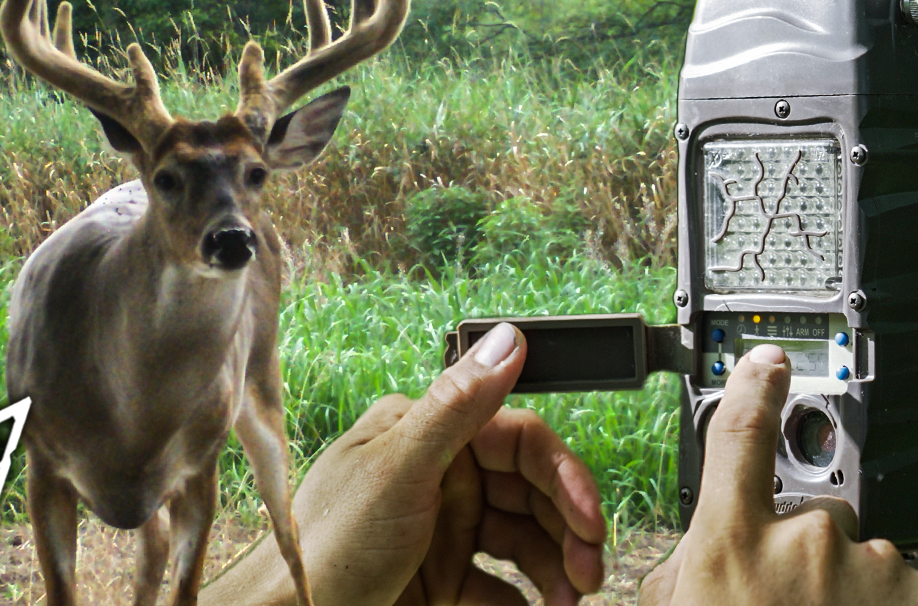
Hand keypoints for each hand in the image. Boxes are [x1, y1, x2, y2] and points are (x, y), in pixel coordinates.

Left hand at [200, 322, 606, 605]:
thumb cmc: (327, 548)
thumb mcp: (399, 471)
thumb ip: (457, 407)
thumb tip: (508, 338)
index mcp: (430, 434)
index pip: (521, 441)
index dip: (564, 477)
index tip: (590, 519)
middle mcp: (442, 476)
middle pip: (531, 494)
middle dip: (568, 530)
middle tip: (590, 572)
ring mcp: (442, 530)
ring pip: (524, 541)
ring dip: (555, 569)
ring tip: (570, 600)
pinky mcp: (440, 579)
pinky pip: (501, 587)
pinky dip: (526, 601)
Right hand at [638, 344, 917, 605]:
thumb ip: (685, 573)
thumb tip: (696, 552)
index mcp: (732, 544)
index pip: (737, 436)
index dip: (752, 388)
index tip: (768, 363)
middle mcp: (805, 542)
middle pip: (811, 512)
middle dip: (805, 554)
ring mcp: (873, 568)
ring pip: (863, 558)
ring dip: (853, 593)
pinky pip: (916, 586)